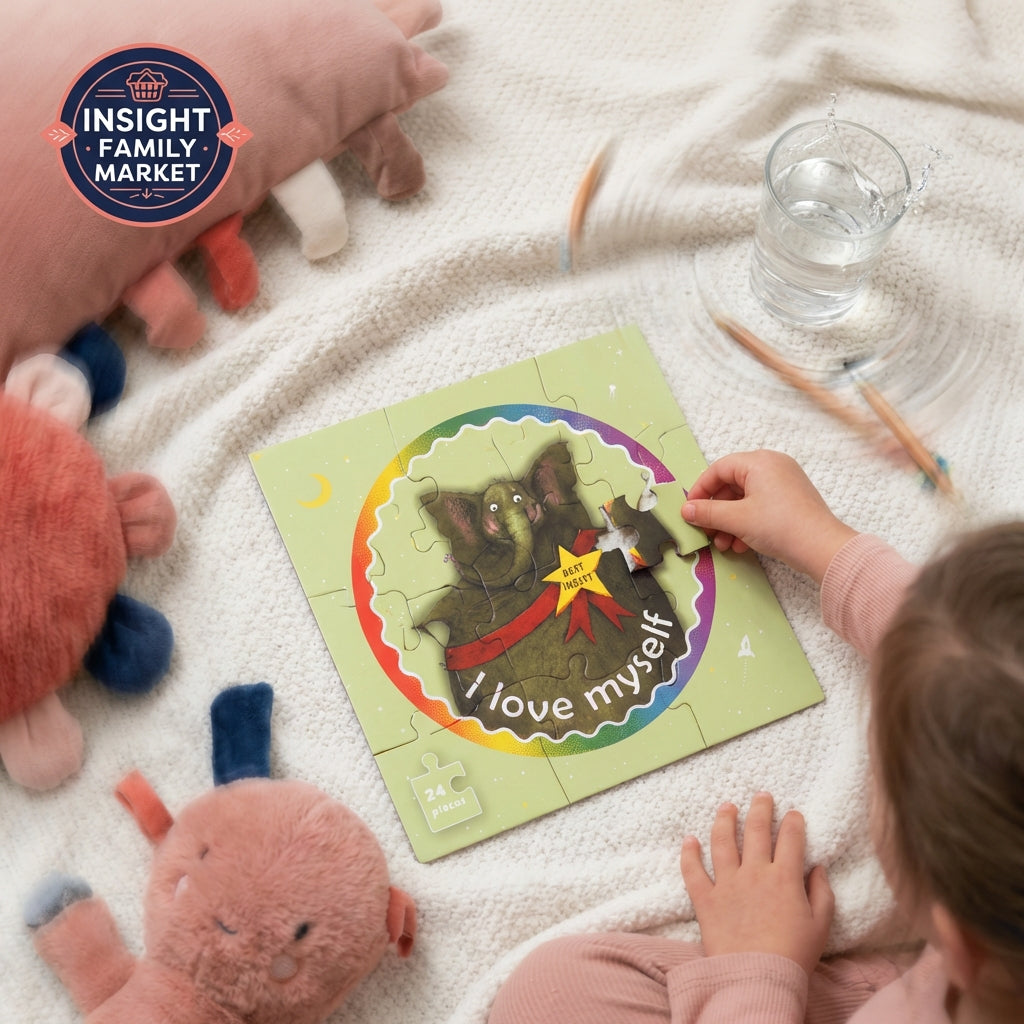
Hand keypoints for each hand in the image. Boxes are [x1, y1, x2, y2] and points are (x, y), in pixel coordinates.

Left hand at [680, 793, 833, 977]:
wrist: (758, 978)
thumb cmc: (794, 955)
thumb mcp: (820, 926)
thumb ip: (821, 893)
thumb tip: (817, 867)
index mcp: (784, 878)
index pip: (790, 839)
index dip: (793, 822)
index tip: (793, 814)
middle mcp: (754, 873)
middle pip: (756, 830)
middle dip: (760, 809)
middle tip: (761, 796)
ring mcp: (727, 884)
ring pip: (722, 841)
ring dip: (724, 820)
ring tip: (726, 807)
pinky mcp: (705, 900)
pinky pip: (692, 871)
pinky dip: (689, 854)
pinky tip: (689, 840)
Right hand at [681, 450, 856, 582]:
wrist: (822, 548)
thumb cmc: (781, 526)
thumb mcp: (737, 519)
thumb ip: (708, 512)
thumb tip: (687, 510)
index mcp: (759, 462)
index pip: (719, 469)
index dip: (701, 490)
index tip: (690, 510)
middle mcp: (773, 466)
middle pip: (731, 485)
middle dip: (717, 512)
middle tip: (706, 530)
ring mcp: (784, 483)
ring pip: (745, 499)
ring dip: (730, 522)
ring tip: (724, 544)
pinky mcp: (791, 500)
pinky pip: (760, 506)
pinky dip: (747, 523)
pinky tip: (741, 544)